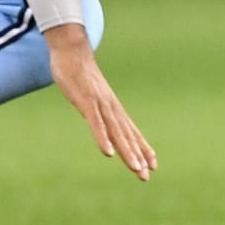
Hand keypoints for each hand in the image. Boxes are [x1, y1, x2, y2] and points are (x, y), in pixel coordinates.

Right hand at [43, 23, 156, 181]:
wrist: (71, 49)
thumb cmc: (80, 72)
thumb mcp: (92, 93)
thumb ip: (97, 107)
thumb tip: (99, 115)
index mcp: (113, 107)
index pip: (131, 131)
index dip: (142, 148)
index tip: (153, 165)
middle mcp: (111, 107)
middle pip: (127, 136)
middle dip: (137, 156)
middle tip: (146, 176)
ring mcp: (100, 104)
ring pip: (116, 132)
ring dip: (126, 151)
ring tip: (136, 169)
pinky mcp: (87, 101)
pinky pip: (96, 123)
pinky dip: (103, 138)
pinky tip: (108, 153)